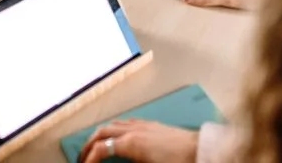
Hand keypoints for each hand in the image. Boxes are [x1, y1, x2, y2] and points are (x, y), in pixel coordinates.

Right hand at [80, 120, 196, 162]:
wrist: (198, 150)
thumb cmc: (177, 162)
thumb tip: (116, 162)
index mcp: (131, 143)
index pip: (101, 149)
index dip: (89, 159)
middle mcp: (134, 130)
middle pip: (102, 132)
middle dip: (89, 144)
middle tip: (83, 157)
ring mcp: (143, 125)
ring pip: (113, 124)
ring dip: (101, 134)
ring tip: (95, 145)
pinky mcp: (151, 125)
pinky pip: (126, 122)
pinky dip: (115, 128)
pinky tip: (118, 135)